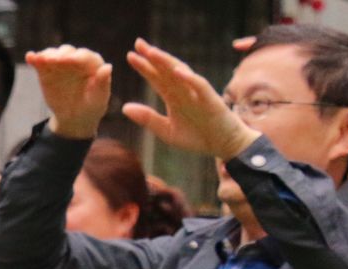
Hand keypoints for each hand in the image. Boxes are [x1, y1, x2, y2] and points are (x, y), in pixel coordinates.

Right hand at [26, 46, 113, 140]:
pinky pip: (41, 63)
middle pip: (68, 52)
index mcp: (92, 63)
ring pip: (53, 55)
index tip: (70, 60)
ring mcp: (61, 64)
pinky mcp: (47, 70)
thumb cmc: (92, 106)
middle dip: (60, 55)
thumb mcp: (99, 98)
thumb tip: (107, 67)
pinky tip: (30, 57)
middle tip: (53, 60)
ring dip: (46, 55)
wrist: (75, 117)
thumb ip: (103, 82)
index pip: (85, 57)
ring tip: (39, 59)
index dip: (77, 57)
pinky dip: (35, 59)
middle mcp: (76, 60)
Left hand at [123, 39, 255, 161]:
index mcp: (174, 97)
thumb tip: (123, 107)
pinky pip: (200, 87)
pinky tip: (177, 71)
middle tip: (138, 43)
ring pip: (181, 74)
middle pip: (167, 70)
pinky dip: (189, 78)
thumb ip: (148, 118)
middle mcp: (185, 91)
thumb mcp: (166, 131)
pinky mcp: (211, 100)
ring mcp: (198, 94)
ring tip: (153, 52)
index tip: (130, 55)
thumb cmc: (196, 137)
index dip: (144, 67)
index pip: (157, 78)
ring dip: (167, 62)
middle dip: (153, 57)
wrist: (223, 145)